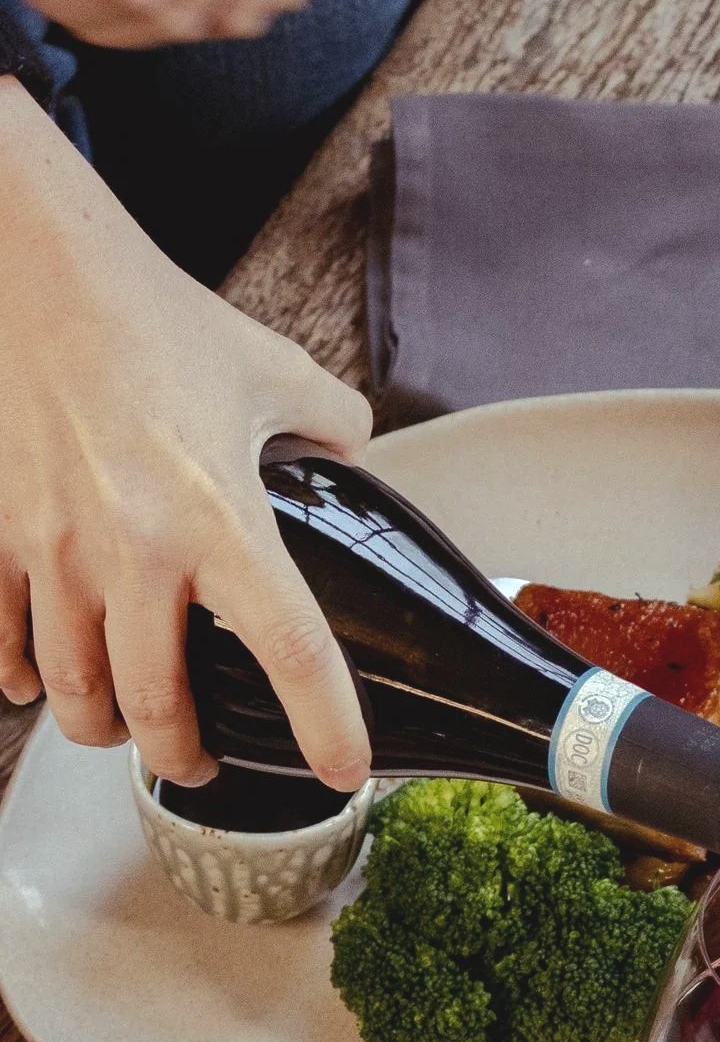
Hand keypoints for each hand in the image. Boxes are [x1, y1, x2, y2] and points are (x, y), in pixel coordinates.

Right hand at [0, 82, 370, 789]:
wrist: (35, 270)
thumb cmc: (151, 316)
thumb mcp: (272, 369)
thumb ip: (333, 426)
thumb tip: (361, 459)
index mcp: (221, 517)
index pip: (291, 650)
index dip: (326, 726)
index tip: (345, 772)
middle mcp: (135, 548)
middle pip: (158, 706)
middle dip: (184, 756)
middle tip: (204, 763)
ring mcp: (54, 547)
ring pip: (74, 689)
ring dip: (105, 728)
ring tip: (130, 730)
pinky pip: (0, 642)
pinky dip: (21, 678)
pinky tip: (42, 682)